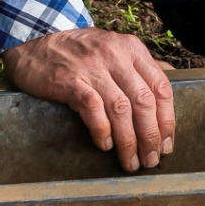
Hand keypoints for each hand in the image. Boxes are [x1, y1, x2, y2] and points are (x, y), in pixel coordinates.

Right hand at [2, 26, 175, 171]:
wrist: (35, 44)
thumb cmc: (79, 52)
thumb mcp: (115, 48)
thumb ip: (140, 65)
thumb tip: (169, 80)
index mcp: (133, 49)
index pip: (161, 87)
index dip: (167, 119)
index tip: (167, 144)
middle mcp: (116, 56)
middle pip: (144, 101)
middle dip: (151, 135)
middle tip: (151, 159)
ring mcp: (93, 67)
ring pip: (121, 108)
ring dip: (129, 140)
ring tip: (131, 161)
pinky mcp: (69, 80)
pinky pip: (92, 108)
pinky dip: (102, 129)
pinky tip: (106, 145)